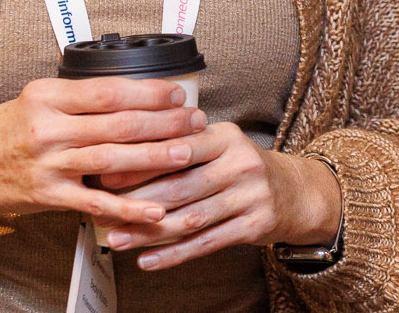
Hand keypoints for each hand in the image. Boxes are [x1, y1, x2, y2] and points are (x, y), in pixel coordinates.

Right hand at [0, 76, 205, 228]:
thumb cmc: (5, 132)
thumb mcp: (35, 100)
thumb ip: (76, 97)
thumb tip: (132, 90)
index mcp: (46, 97)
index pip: (107, 91)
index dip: (147, 92)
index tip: (176, 92)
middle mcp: (47, 129)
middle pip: (117, 123)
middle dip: (162, 122)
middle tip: (193, 120)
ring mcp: (47, 164)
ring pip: (111, 160)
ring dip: (154, 157)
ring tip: (186, 153)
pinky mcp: (48, 196)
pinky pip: (95, 202)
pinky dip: (128, 207)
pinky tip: (155, 209)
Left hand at [100, 122, 342, 269]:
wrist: (295, 192)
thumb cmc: (242, 168)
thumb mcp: (220, 147)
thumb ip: (183, 147)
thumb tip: (124, 158)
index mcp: (227, 137)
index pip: (178, 148)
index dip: (142, 163)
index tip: (107, 175)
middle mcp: (241, 163)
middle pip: (182, 186)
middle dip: (139, 201)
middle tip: (103, 211)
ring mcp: (251, 196)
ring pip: (191, 218)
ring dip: (150, 232)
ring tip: (118, 239)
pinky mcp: (255, 225)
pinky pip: (207, 243)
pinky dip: (174, 254)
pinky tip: (148, 261)